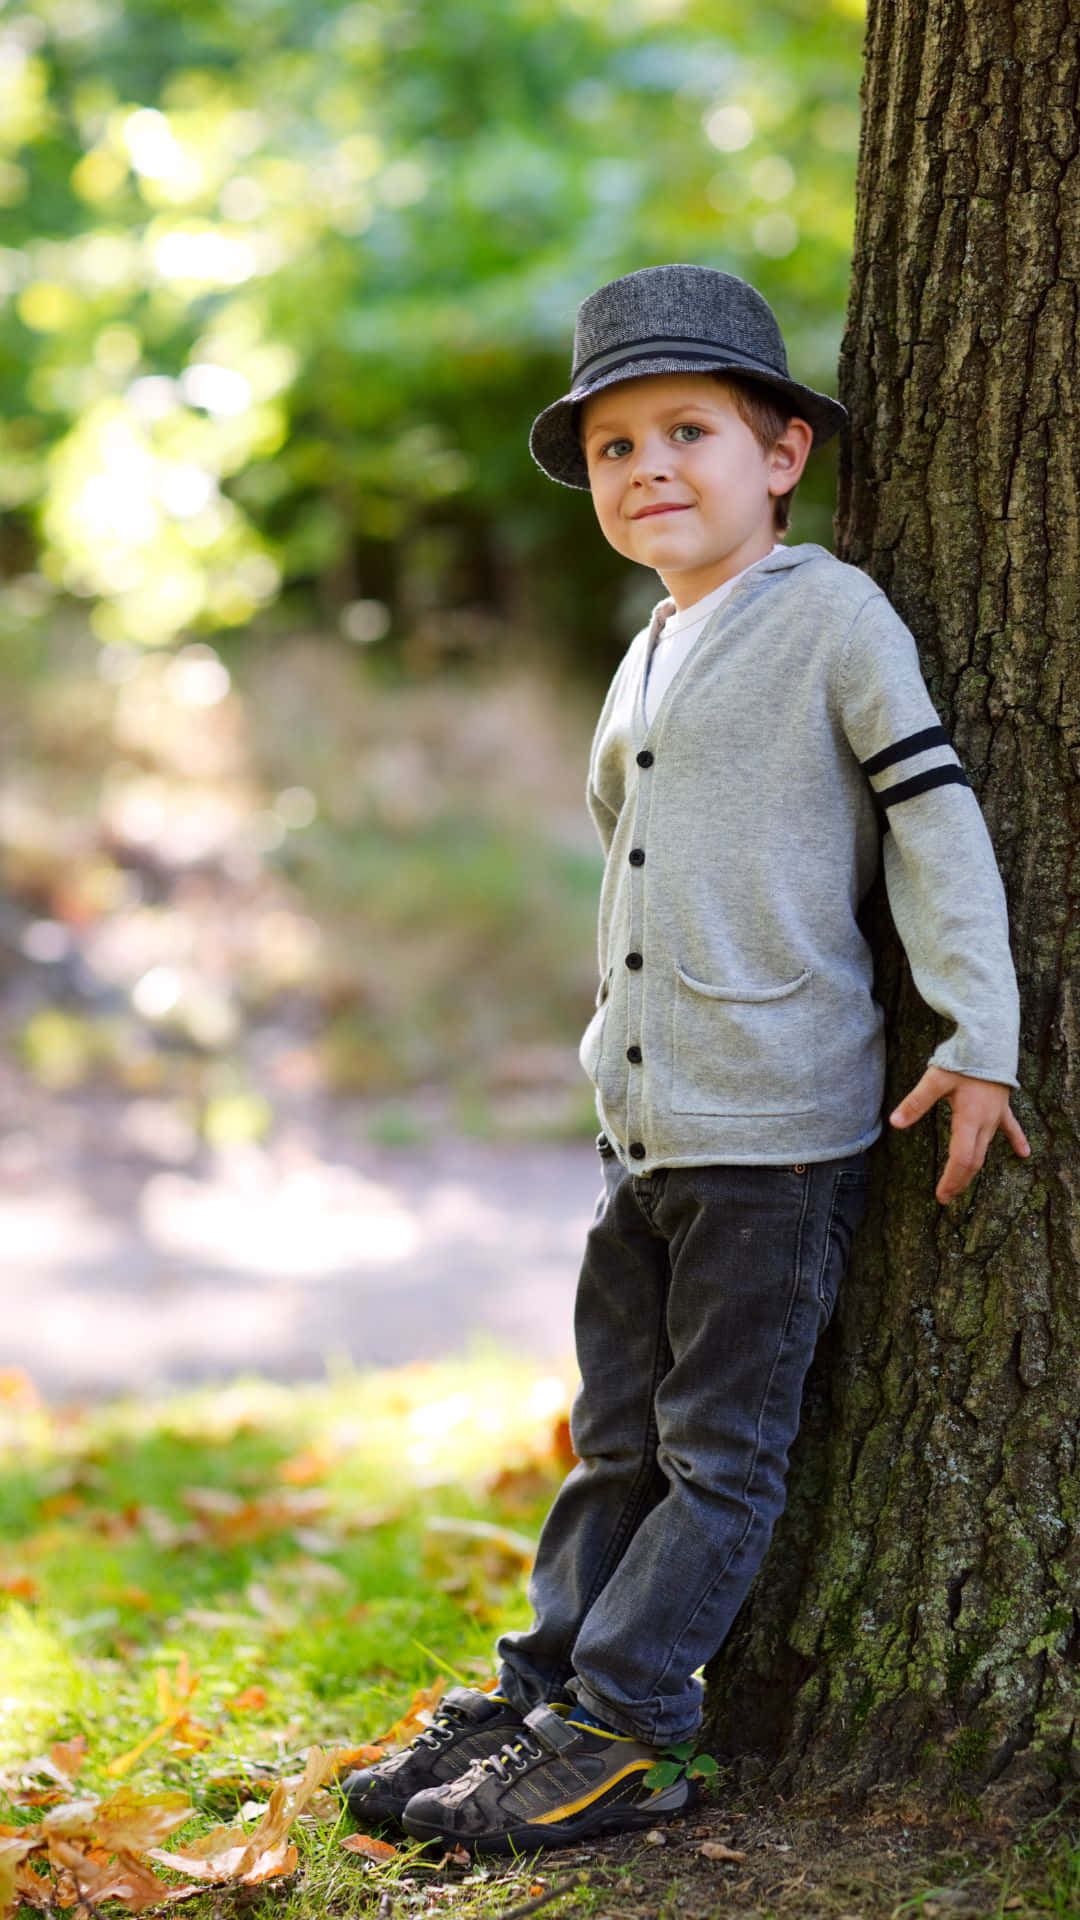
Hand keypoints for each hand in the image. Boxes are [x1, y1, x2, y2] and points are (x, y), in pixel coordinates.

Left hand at [889, 1067, 1030, 1204]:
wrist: (990, 1041)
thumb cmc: (964, 1060)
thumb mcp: (935, 1079)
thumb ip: (916, 1103)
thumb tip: (895, 1123)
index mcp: (969, 1120)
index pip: (962, 1159)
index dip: (952, 1179)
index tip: (942, 1195)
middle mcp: (986, 1123)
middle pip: (974, 1160)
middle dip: (960, 1180)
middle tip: (945, 1196)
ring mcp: (996, 1116)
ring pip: (986, 1148)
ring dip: (974, 1167)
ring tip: (962, 1183)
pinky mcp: (1002, 1107)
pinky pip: (1010, 1128)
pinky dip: (1016, 1141)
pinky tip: (1024, 1154)